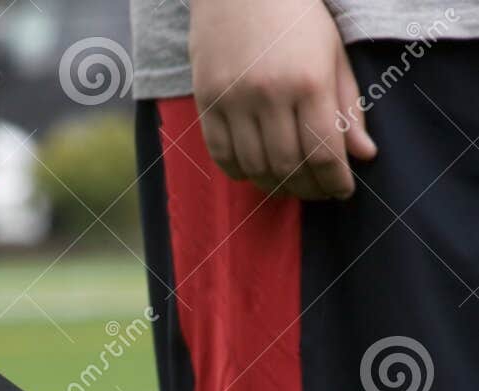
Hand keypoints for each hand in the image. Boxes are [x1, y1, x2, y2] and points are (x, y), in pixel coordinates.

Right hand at [189, 0, 376, 200]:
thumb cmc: (296, 13)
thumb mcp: (332, 52)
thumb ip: (347, 105)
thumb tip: (364, 155)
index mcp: (309, 80)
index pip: (323, 153)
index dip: (334, 181)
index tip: (342, 190)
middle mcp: (270, 93)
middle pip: (288, 167)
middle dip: (308, 188)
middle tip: (318, 191)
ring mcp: (234, 98)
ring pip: (255, 167)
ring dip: (275, 185)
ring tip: (289, 183)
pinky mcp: (207, 99)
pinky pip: (222, 155)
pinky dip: (241, 171)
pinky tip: (256, 169)